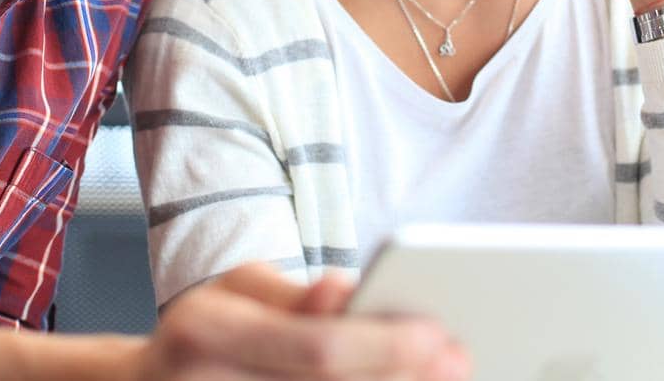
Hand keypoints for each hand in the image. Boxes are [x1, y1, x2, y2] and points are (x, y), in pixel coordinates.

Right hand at [125, 263, 469, 379]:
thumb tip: (343, 291)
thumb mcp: (237, 290)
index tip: (438, 333)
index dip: (383, 344)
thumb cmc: (204, 330)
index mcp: (209, 331)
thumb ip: (295, 298)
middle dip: (405, 378)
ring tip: (441, 379)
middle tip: (459, 360)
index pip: (315, 347)